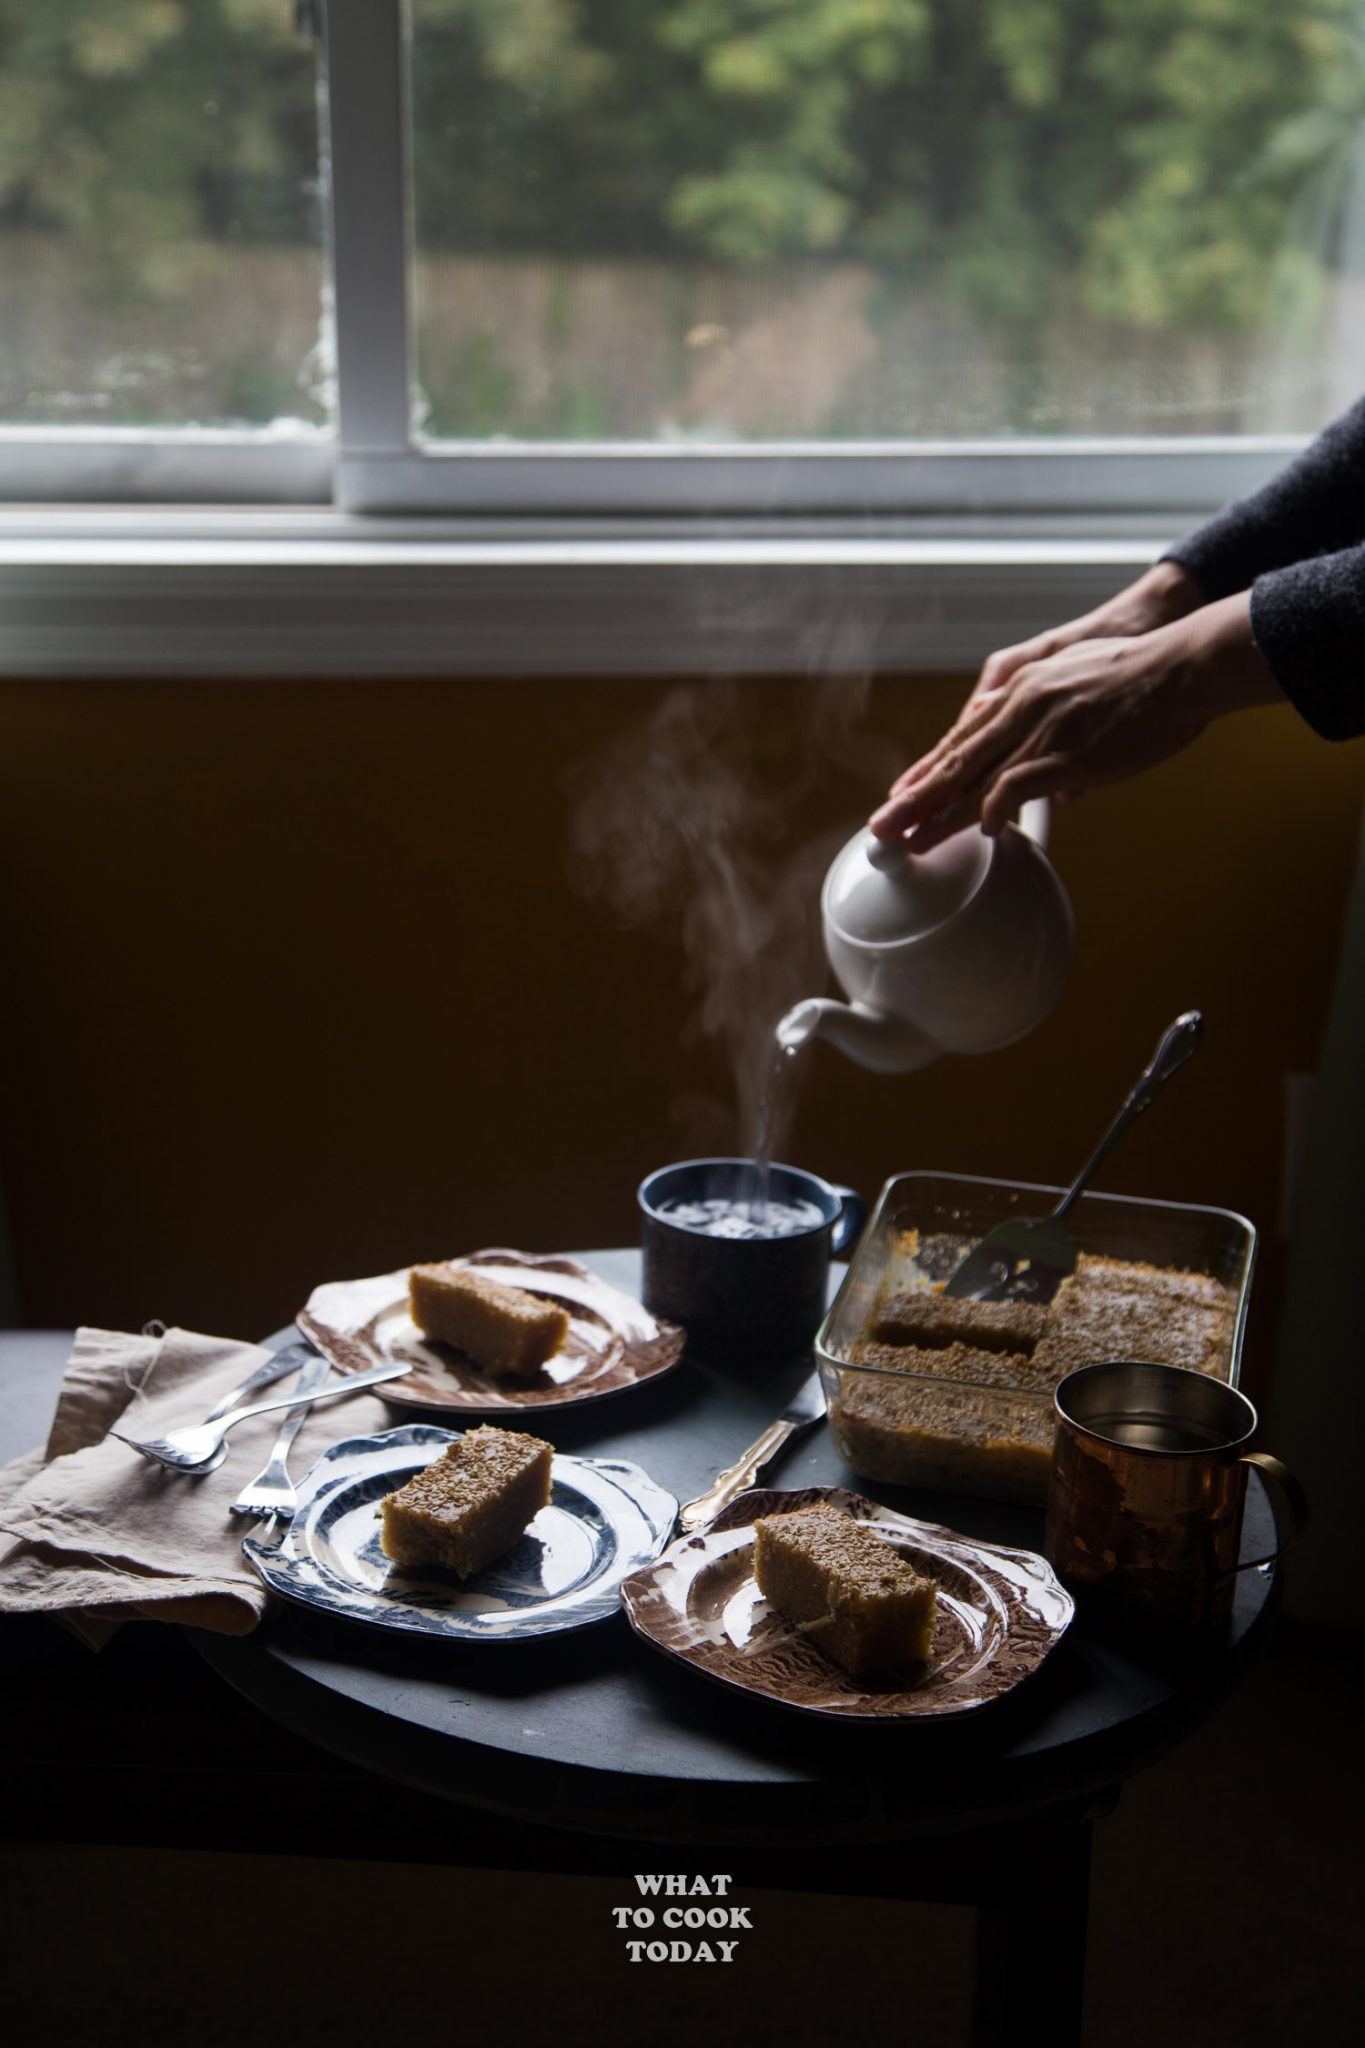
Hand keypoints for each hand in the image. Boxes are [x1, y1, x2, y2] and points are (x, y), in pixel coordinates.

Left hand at [871, 590, 1280, 852]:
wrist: (1180, 667)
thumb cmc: (1142, 675)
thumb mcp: (1078, 679)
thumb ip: (1054, 717)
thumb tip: (1054, 774)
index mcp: (1021, 689)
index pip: (963, 738)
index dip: (931, 770)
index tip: (905, 794)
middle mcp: (1019, 708)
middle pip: (955, 761)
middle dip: (915, 798)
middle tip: (883, 827)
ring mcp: (1038, 732)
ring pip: (973, 780)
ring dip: (939, 816)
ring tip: (911, 841)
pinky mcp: (1062, 753)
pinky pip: (1014, 788)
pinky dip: (996, 811)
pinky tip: (984, 832)